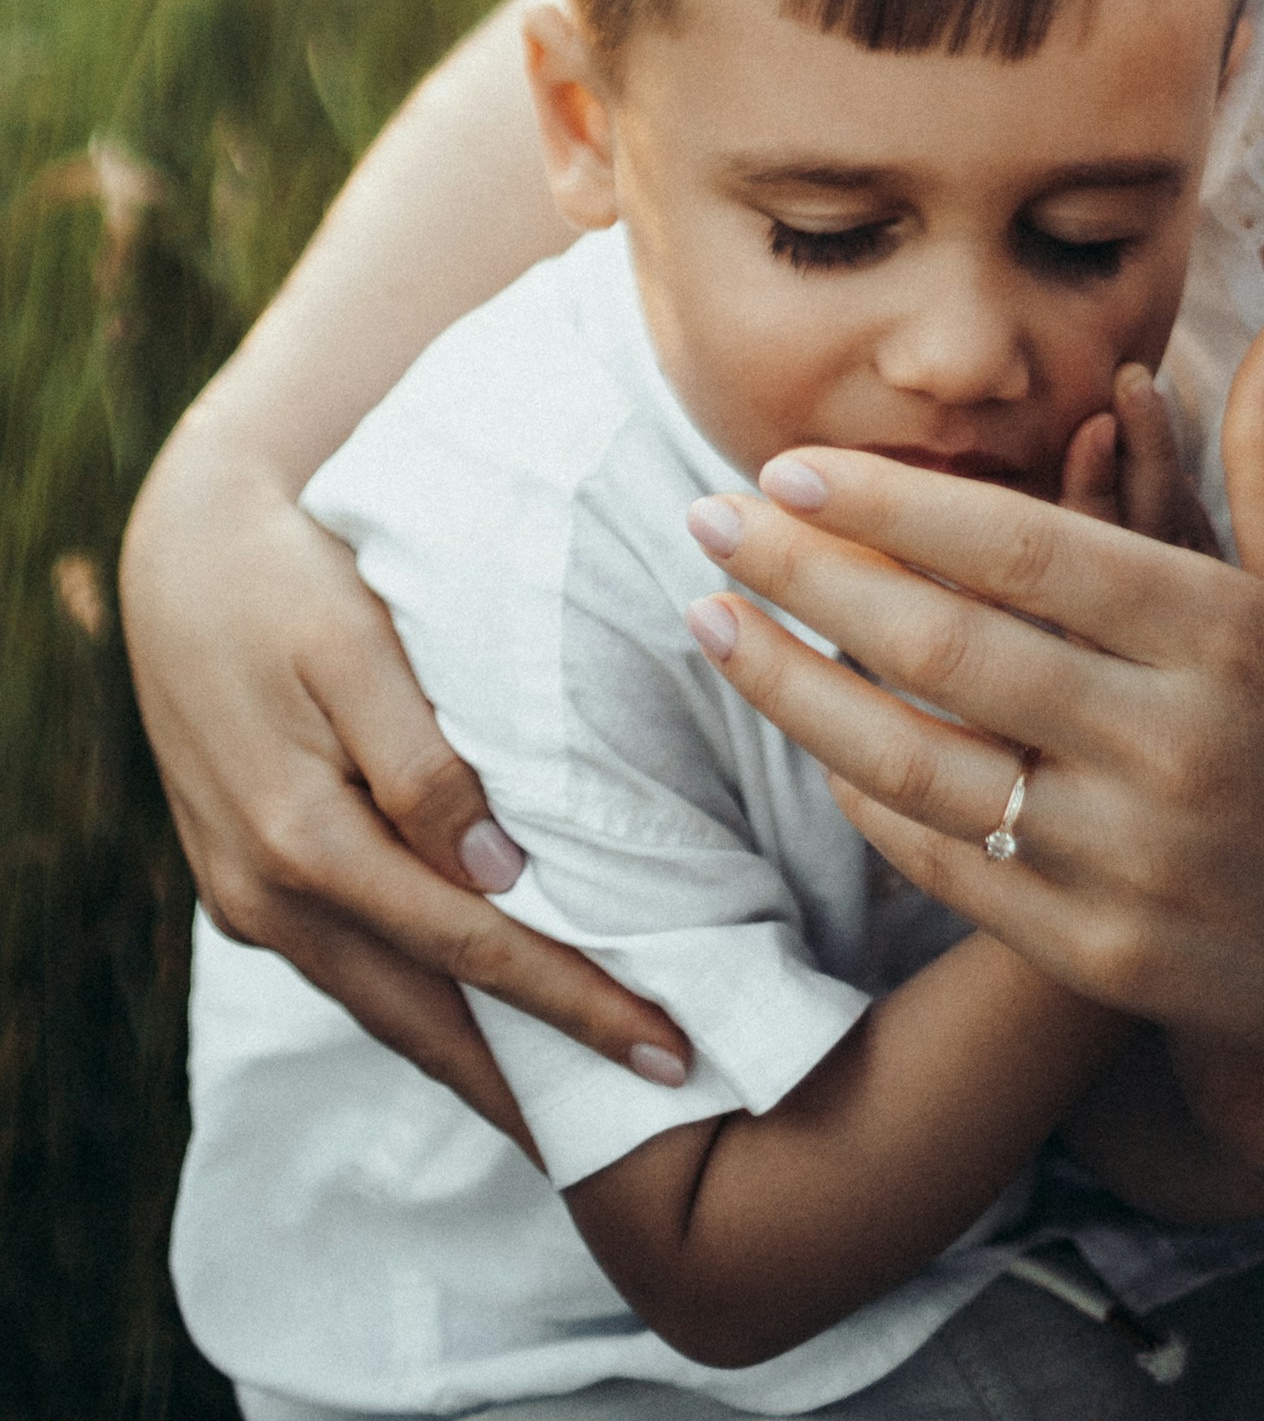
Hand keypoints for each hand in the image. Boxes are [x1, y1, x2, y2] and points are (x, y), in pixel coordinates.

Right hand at [120, 441, 690, 1142]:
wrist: (180, 553)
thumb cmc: (290, 580)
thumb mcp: (358, 646)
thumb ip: (423, 762)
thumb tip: (496, 878)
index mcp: (303, 840)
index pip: (469, 948)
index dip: (570, 1004)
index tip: (662, 1048)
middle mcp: (269, 894)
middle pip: (421, 1017)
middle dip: (528, 1081)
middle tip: (639, 1129)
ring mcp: (251, 901)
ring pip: (382, 1007)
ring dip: (475, 1060)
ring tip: (568, 1105)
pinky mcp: (249, 884)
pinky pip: (352, 969)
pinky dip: (422, 1005)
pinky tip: (476, 1019)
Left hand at [679, 323, 1263, 1413]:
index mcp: (1229, 636)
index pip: (1025, 550)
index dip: (894, 506)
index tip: (789, 466)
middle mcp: (1173, 744)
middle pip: (945, 646)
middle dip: (804, 577)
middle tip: (705, 521)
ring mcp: (1130, 860)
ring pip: (920, 763)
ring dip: (795, 691)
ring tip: (710, 625)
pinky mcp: (1097, 956)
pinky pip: (949, 865)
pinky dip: (867, 801)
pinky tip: (809, 742)